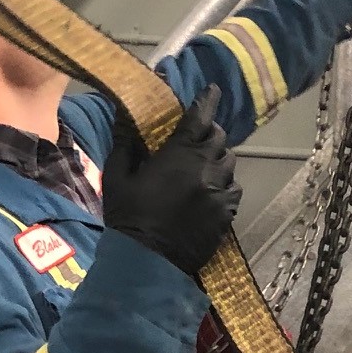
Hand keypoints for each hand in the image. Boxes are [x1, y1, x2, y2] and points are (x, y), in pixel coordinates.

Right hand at [103, 86, 240, 278]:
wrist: (146, 262)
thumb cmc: (127, 217)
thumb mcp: (117, 178)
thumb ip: (125, 144)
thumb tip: (123, 115)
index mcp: (179, 155)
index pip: (199, 117)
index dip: (207, 100)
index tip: (213, 90)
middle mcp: (205, 170)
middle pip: (220, 138)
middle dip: (211, 133)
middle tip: (200, 137)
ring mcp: (219, 194)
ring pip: (230, 165)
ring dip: (219, 160)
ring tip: (205, 166)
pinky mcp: (225, 216)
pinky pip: (234, 192)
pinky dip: (225, 186)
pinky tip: (212, 192)